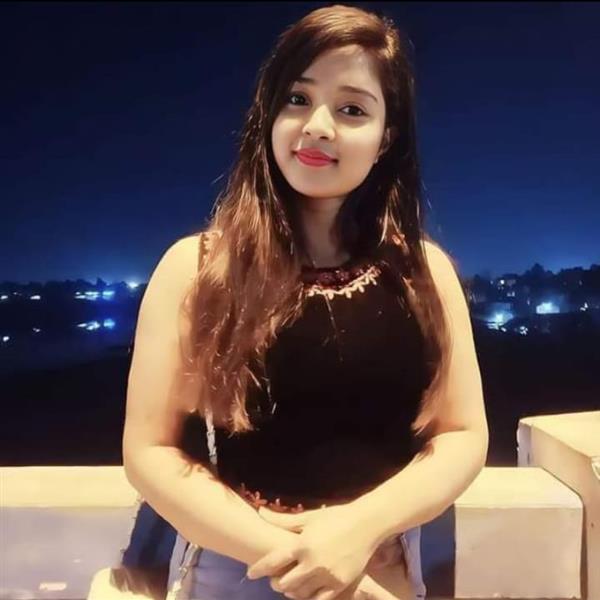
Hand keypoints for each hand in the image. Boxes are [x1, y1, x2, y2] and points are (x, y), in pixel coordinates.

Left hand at [246, 504, 377, 599]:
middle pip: (284, 583)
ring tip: (291, 585)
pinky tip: (307, 592)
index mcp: (302, 544)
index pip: (273, 561)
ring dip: (291, 591)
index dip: (259, 569)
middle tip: (275, 579)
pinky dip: (309, 598)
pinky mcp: (340, 584)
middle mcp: (312, 562)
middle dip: (275, 582)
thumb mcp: (309, 517)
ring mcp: (327, 575)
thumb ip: (283, 520)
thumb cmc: (335, 517)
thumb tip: (261, 513)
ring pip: (300, 594)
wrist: (366, 524)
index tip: (250, 574)